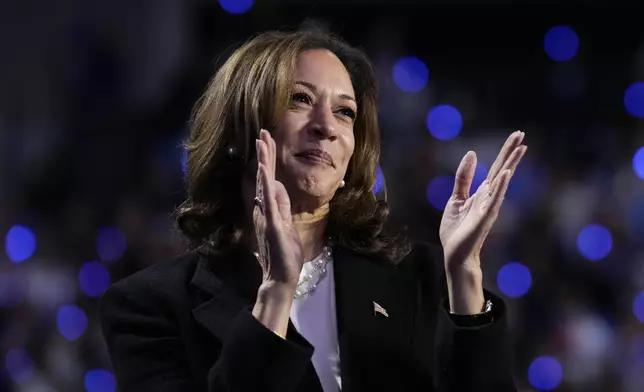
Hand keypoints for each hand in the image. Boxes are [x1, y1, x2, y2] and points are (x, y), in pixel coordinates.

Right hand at [253, 129, 303, 288]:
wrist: (280, 277)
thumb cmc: (284, 254)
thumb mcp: (286, 224)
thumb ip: (281, 205)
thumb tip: (279, 185)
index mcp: (268, 207)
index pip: (268, 178)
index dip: (268, 158)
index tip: (268, 139)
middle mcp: (263, 208)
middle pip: (263, 175)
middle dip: (264, 153)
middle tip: (263, 130)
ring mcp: (266, 215)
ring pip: (263, 183)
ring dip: (263, 161)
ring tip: (262, 141)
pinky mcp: (271, 224)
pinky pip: (267, 201)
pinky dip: (266, 184)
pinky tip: (265, 169)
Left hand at [439, 131, 526, 272]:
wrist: (454, 254)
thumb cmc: (457, 230)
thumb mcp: (456, 198)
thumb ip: (463, 178)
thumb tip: (471, 154)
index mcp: (483, 193)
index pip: (497, 168)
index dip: (506, 152)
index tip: (517, 136)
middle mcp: (490, 198)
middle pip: (503, 170)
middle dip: (511, 153)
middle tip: (522, 134)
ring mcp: (489, 207)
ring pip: (502, 182)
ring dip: (510, 165)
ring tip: (520, 148)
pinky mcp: (484, 218)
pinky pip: (494, 200)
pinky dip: (501, 187)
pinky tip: (507, 174)